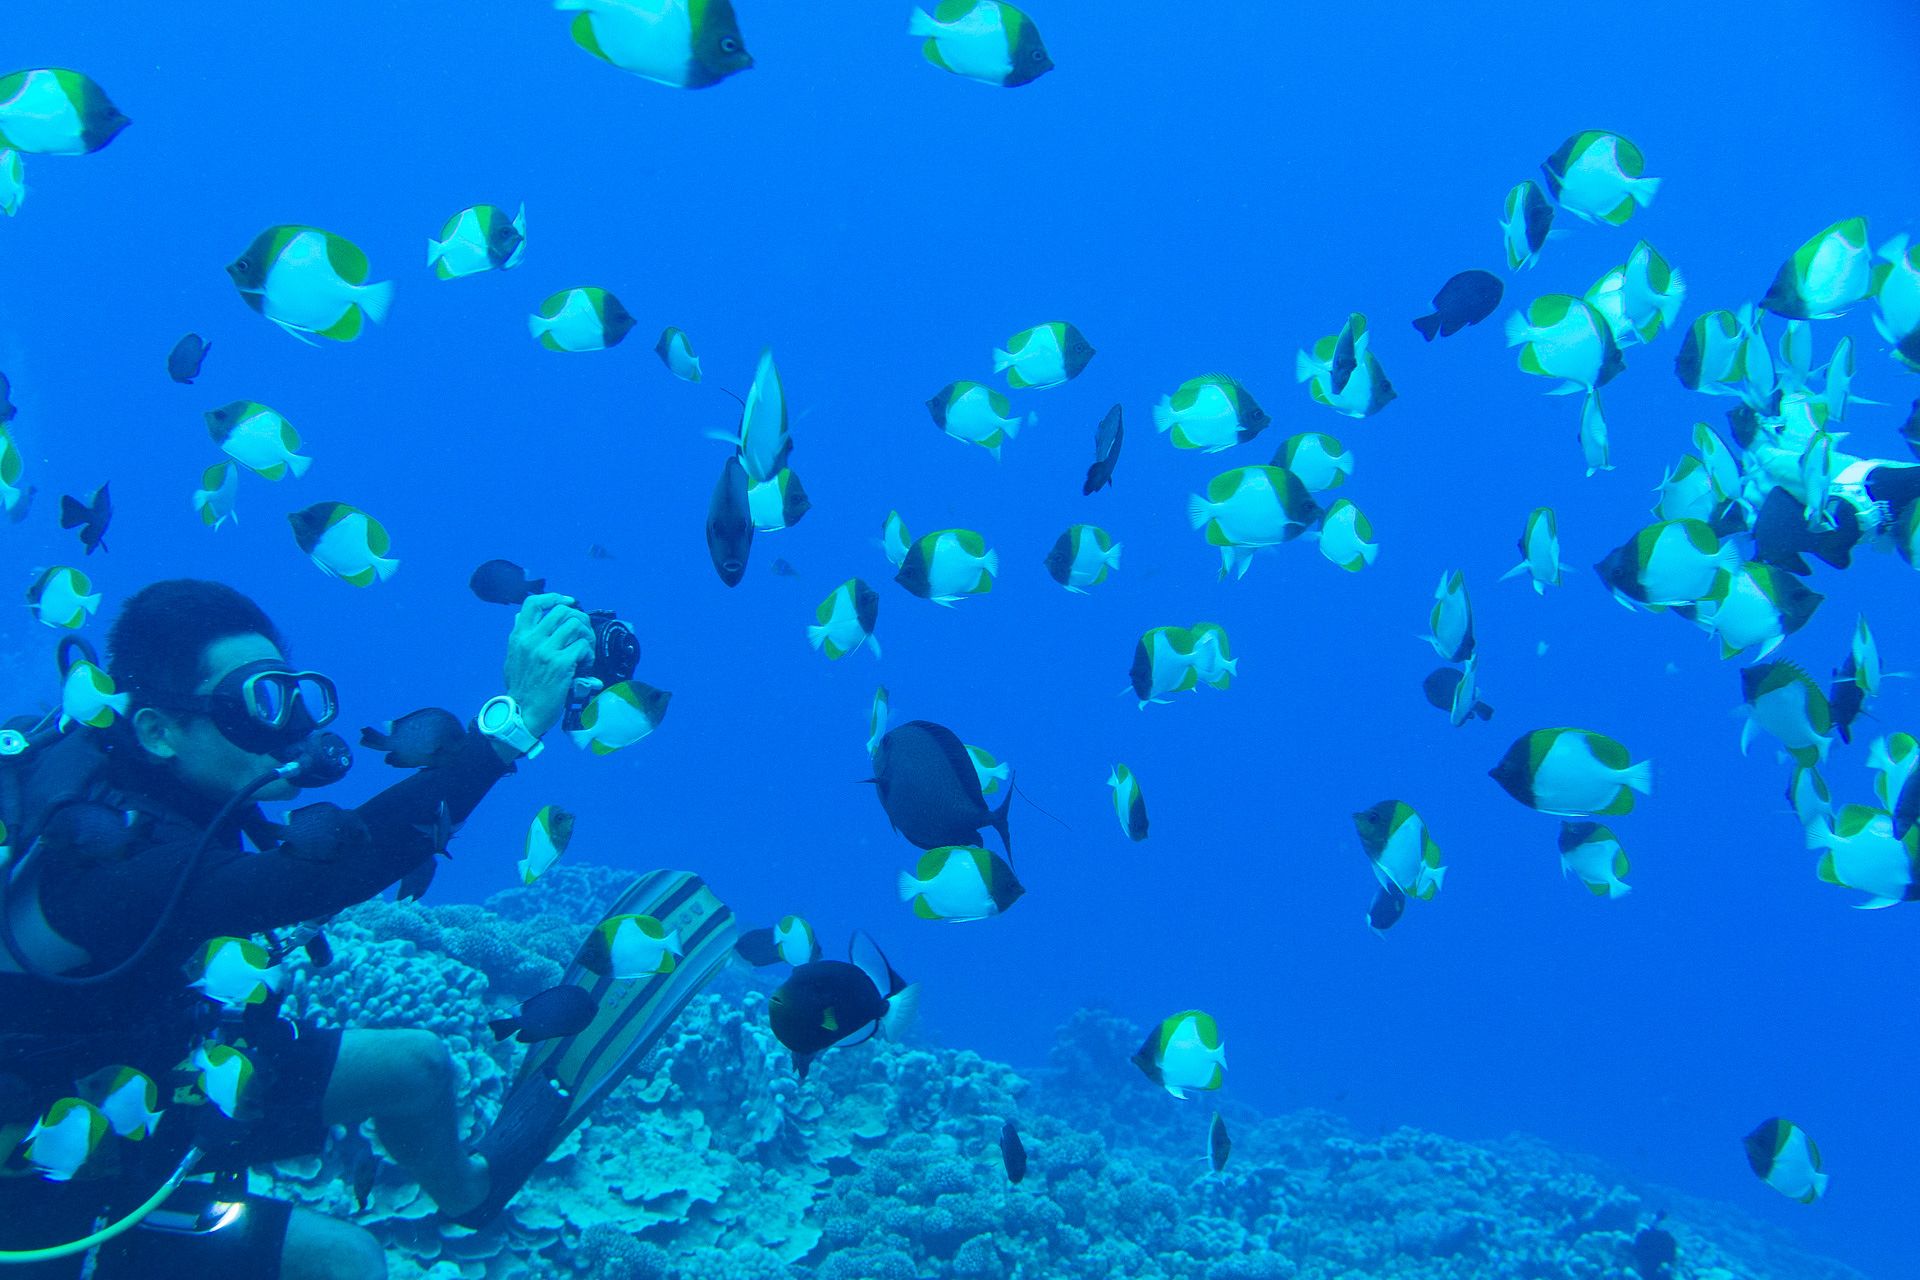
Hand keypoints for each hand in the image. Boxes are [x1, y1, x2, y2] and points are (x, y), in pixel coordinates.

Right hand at [502, 593, 593, 742]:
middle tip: (584, 635)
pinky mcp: (560, 664)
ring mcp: (545, 651)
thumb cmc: (521, 689)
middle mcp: (531, 640)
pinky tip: (585, 665)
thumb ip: (520, 639)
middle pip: (562, 611)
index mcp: (519, 637)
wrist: (521, 714)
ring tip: (585, 652)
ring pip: (576, 625)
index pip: (533, 603)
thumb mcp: (512, 659)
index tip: (569, 602)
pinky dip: (589, 654)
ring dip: (586, 637)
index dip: (554, 597)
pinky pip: (583, 646)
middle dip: (580, 619)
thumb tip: (520, 619)